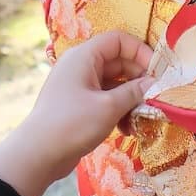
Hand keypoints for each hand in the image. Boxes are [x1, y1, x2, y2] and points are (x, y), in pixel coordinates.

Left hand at [0, 32, 153, 195]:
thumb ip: (135, 92)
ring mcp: (78, 86)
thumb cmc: (72, 124)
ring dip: (130, 98)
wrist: (37, 155)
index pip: (119, 40)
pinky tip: (127, 129)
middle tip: (156, 97)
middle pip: (118, 61)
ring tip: (142, 117)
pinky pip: (105, 99)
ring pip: (114, 83)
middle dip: (139, 78)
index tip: (158, 72)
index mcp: (84, 56)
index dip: (141, 52)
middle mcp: (80, 66)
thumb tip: (155, 83)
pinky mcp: (78, 105)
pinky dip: (118, 109)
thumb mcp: (109, 107)